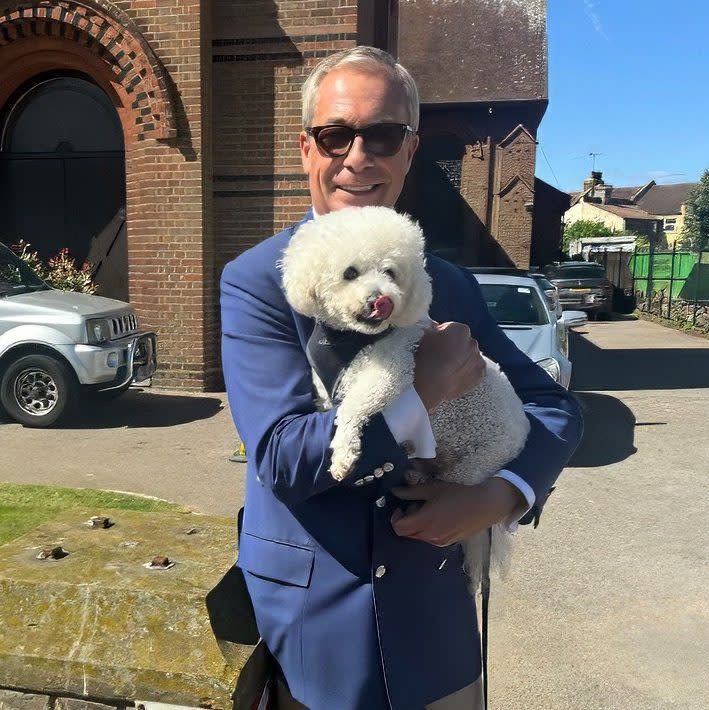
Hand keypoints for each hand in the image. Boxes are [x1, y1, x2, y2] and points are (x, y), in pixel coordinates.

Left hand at [390, 478, 525, 545]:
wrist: (484, 506)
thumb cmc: (457, 494)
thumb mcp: (432, 489)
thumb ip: (411, 492)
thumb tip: (394, 491)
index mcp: (424, 522)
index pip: (398, 528)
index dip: (395, 518)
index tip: (400, 507)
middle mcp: (430, 536)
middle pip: (407, 534)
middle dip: (406, 520)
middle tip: (416, 505)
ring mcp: (439, 542)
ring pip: (418, 537)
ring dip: (417, 525)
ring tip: (429, 509)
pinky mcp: (448, 543)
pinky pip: (430, 538)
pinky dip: (428, 529)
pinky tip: (439, 516)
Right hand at [414, 321, 484, 410]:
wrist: (431, 386)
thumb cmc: (426, 360)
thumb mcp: (425, 338)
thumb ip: (433, 329)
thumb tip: (435, 326)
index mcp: (460, 329)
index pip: (452, 329)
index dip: (442, 336)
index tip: (435, 344)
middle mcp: (473, 342)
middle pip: (463, 342)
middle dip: (455, 347)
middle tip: (442, 357)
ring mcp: (478, 359)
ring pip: (470, 356)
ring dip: (462, 359)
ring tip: (448, 369)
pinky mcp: (480, 374)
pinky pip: (475, 370)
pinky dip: (468, 371)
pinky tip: (456, 376)